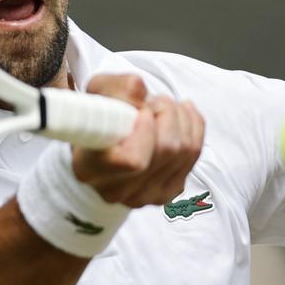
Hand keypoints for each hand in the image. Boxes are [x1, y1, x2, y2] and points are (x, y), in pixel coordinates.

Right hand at [72, 75, 204, 207]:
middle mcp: (116, 191)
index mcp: (90, 169)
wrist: (103, 145)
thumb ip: (118, 88)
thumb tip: (140, 89)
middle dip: (167, 113)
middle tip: (154, 100)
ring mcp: (144, 197)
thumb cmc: (99, 119)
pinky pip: (194, 156)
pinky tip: (180, 115)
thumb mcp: (99, 94)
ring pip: (184, 151)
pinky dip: (193, 127)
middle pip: (166, 151)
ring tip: (165, 105)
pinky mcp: (167, 193)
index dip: (145, 129)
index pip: (133, 160)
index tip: (141, 111)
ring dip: (181, 117)